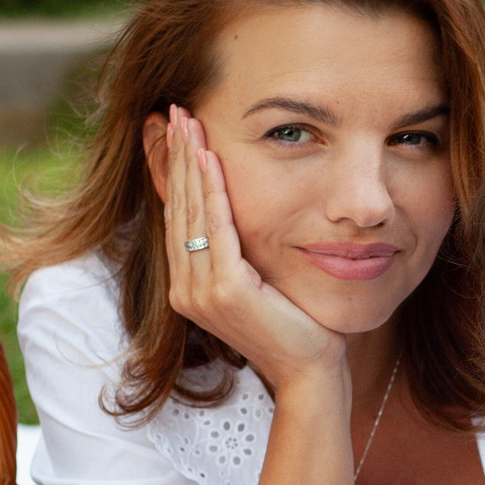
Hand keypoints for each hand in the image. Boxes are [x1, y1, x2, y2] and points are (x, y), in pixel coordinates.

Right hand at [159, 105, 343, 385]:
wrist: (311, 372)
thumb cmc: (297, 328)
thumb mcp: (262, 283)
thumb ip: (244, 255)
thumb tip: (245, 218)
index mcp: (190, 287)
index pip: (178, 217)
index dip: (174, 172)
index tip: (176, 132)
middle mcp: (186, 290)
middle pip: (177, 208)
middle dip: (175, 157)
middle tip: (174, 111)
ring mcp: (200, 293)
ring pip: (191, 213)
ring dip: (188, 163)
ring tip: (186, 121)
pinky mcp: (225, 292)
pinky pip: (215, 230)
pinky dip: (212, 192)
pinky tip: (208, 158)